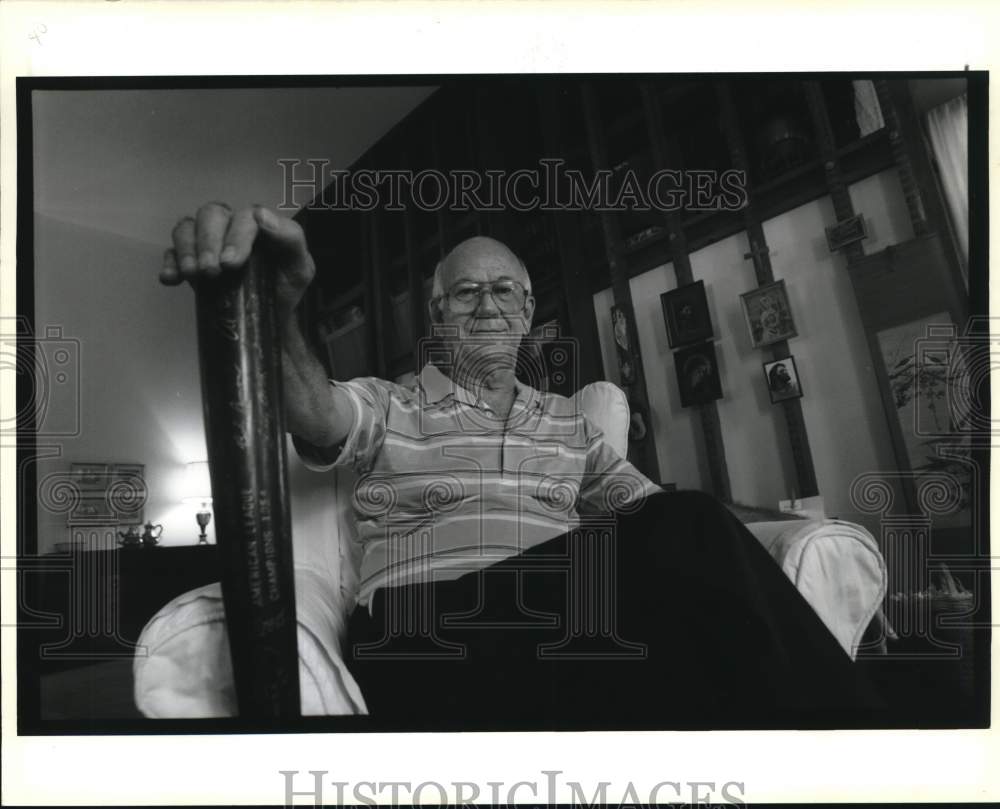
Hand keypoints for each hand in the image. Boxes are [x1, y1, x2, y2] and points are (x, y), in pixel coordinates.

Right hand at [160, 202, 315, 321]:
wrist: (270, 316)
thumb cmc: (286, 287)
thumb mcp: (301, 266)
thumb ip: (291, 238)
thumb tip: (262, 216)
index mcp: (258, 223)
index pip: (244, 217)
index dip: (236, 236)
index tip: (231, 262)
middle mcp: (230, 225)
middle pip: (210, 215)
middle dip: (208, 242)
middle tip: (211, 271)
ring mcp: (207, 241)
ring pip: (187, 228)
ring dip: (186, 250)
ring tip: (193, 274)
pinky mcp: (192, 259)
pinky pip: (171, 251)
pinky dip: (169, 262)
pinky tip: (171, 279)